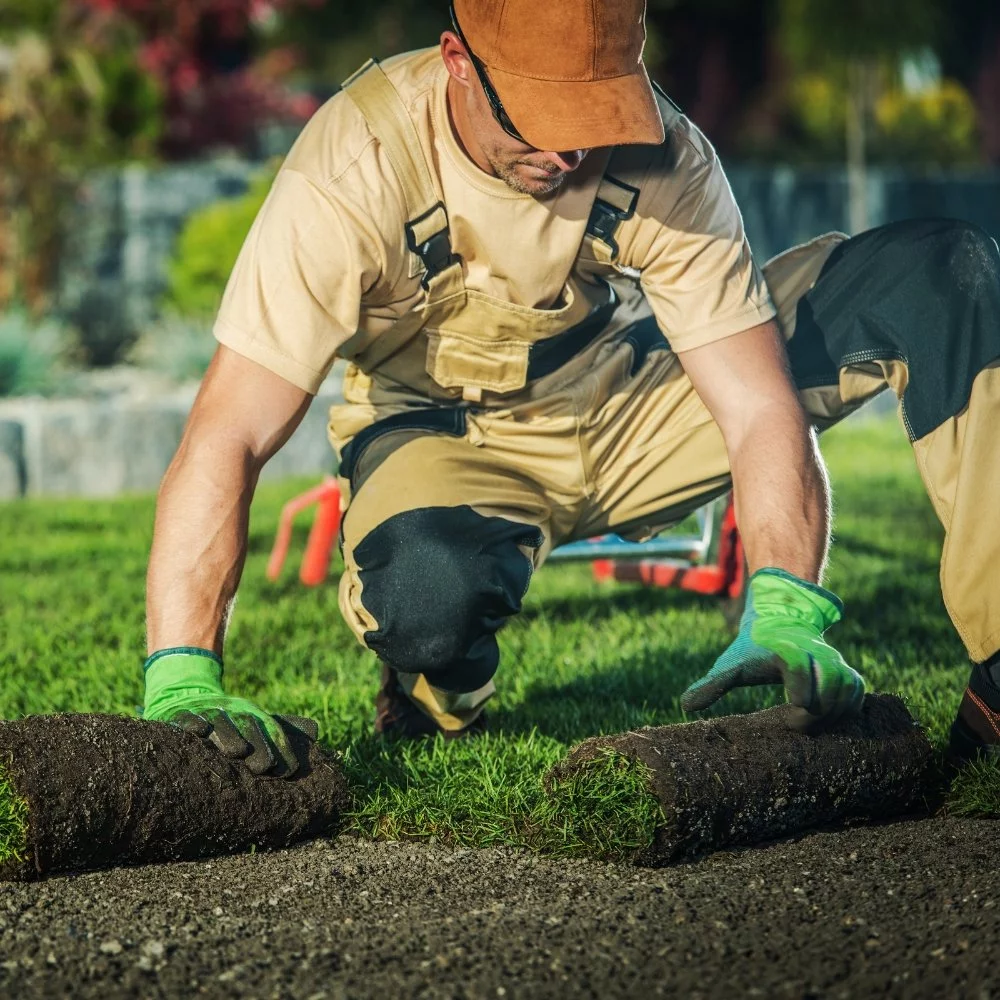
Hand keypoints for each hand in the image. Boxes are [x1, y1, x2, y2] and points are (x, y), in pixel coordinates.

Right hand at [142, 649, 317, 775]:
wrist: (186, 692)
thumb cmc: (229, 717)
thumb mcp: (254, 719)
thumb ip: (282, 728)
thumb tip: (317, 731)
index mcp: (253, 713)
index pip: (271, 730)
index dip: (281, 749)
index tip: (289, 771)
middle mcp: (232, 710)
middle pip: (248, 726)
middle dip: (258, 745)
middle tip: (264, 767)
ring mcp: (206, 710)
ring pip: (219, 721)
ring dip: (228, 734)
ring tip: (236, 751)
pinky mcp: (180, 713)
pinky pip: (186, 717)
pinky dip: (192, 722)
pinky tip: (198, 731)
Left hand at [681, 568, 863, 724]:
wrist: (779, 620)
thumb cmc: (752, 649)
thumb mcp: (730, 664)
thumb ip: (712, 685)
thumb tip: (685, 705)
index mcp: (785, 651)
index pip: (799, 669)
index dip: (799, 693)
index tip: (790, 711)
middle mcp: (814, 653)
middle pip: (828, 686)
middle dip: (815, 712)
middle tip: (796, 725)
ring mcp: (832, 660)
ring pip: (847, 689)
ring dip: (834, 712)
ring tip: (812, 725)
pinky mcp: (844, 669)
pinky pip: (858, 689)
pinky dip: (849, 707)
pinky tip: (830, 720)